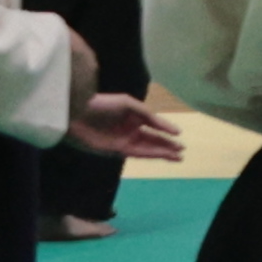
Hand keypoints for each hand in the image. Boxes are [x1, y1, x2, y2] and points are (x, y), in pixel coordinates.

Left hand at [70, 91, 184, 164]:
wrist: (78, 114)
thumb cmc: (103, 104)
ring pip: (147, 148)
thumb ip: (149, 115)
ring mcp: (124, 141)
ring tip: (178, 157)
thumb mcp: (129, 104)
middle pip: (153, 139)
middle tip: (183, 150)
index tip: (179, 134)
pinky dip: (151, 154)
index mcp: (133, 117)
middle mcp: (130, 130)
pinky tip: (161, 155)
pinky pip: (137, 153)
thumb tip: (167, 126)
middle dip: (167, 145)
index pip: (154, 125)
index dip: (166, 129)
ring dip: (162, 153)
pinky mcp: (116, 150)